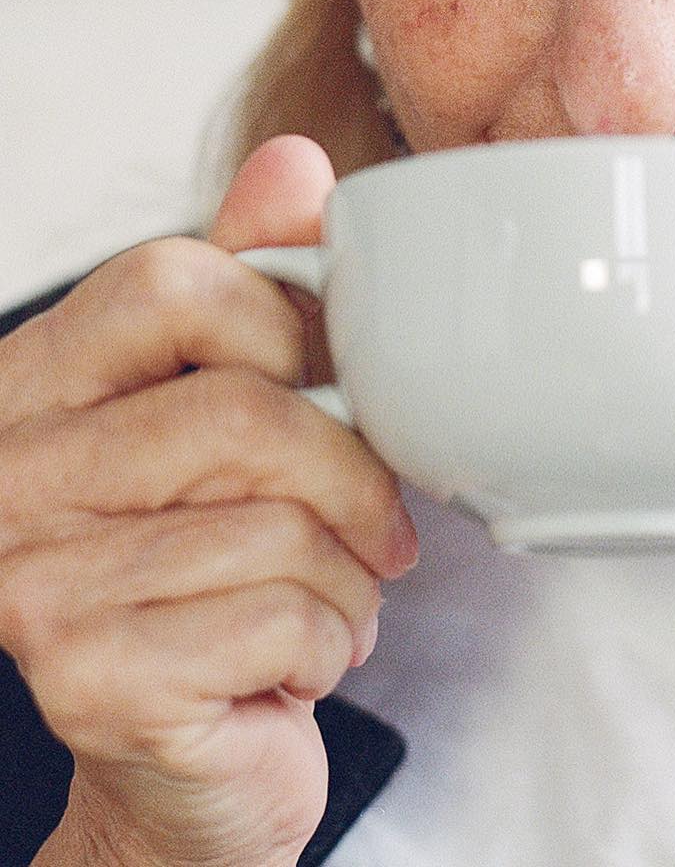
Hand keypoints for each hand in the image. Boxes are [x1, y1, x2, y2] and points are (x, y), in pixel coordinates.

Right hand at [0, 136, 419, 866]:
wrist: (177, 769)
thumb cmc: (213, 574)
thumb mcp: (228, 417)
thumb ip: (252, 288)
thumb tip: (294, 162)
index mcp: (39, 384)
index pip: (173, 282)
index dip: (285, 324)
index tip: (330, 384)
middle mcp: (10, 475)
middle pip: (243, 410)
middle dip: (354, 474)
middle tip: (380, 526)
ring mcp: (33, 581)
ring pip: (276, 521)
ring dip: (348, 574)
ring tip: (329, 599)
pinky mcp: (87, 678)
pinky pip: (280, 616)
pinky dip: (332, 641)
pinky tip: (300, 662)